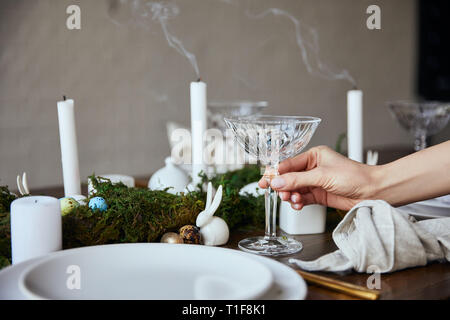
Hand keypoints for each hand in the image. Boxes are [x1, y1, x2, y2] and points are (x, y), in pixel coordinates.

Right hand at [258, 146, 376, 210]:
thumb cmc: (354, 176)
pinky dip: (297, 202)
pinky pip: (301, 198)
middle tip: (277, 193)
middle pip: (288, 177)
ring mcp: (315, 183)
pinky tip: (297, 204)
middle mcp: (313, 168)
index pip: (288, 164)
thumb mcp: (322, 176)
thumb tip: (277, 182)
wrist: (373, 192)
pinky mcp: (319, 195)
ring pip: (294, 189)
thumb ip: (297, 180)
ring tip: (292, 199)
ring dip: (290, 195)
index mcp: (313, 156)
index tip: (265, 180)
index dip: (275, 172)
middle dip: (282, 186)